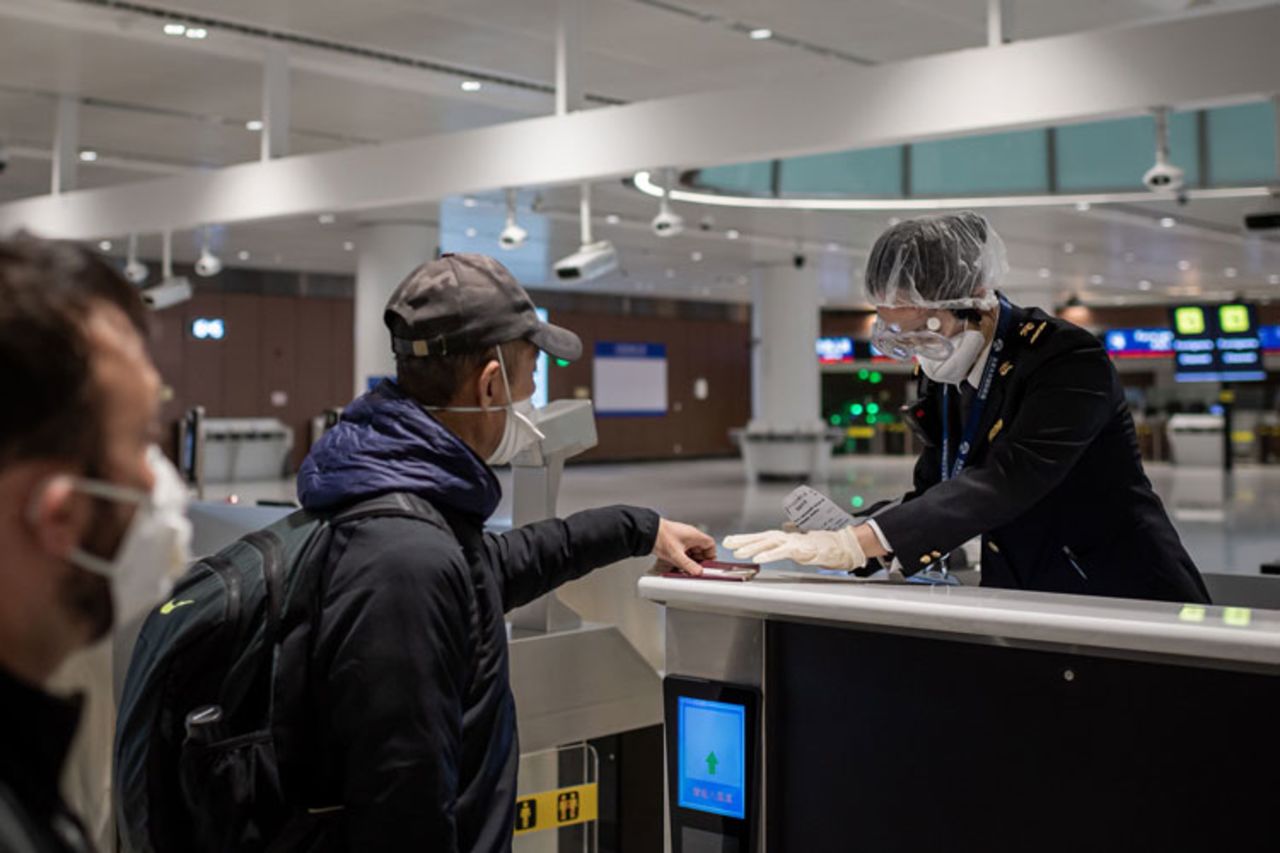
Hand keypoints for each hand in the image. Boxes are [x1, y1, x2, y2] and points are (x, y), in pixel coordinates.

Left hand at [653, 519, 716, 575]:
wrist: (647, 532)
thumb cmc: (661, 537)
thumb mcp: (677, 556)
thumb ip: (689, 566)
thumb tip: (698, 572)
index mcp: (694, 535)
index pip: (710, 544)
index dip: (711, 555)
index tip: (707, 564)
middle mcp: (690, 535)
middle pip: (701, 548)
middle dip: (699, 560)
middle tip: (695, 568)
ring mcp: (683, 537)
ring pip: (692, 550)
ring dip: (690, 559)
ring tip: (685, 566)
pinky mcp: (675, 540)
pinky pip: (684, 549)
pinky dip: (683, 557)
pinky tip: (678, 562)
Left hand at [723, 526, 866, 570]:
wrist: (844, 545)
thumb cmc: (825, 544)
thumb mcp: (803, 542)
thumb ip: (792, 538)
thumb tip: (785, 527)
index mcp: (786, 537)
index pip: (762, 536)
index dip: (746, 538)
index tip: (731, 541)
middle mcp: (787, 537)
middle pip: (761, 537)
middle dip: (743, 541)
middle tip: (728, 543)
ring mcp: (793, 542)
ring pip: (768, 543)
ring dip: (751, 547)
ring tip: (737, 551)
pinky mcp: (800, 549)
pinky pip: (781, 552)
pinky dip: (768, 554)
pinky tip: (758, 557)